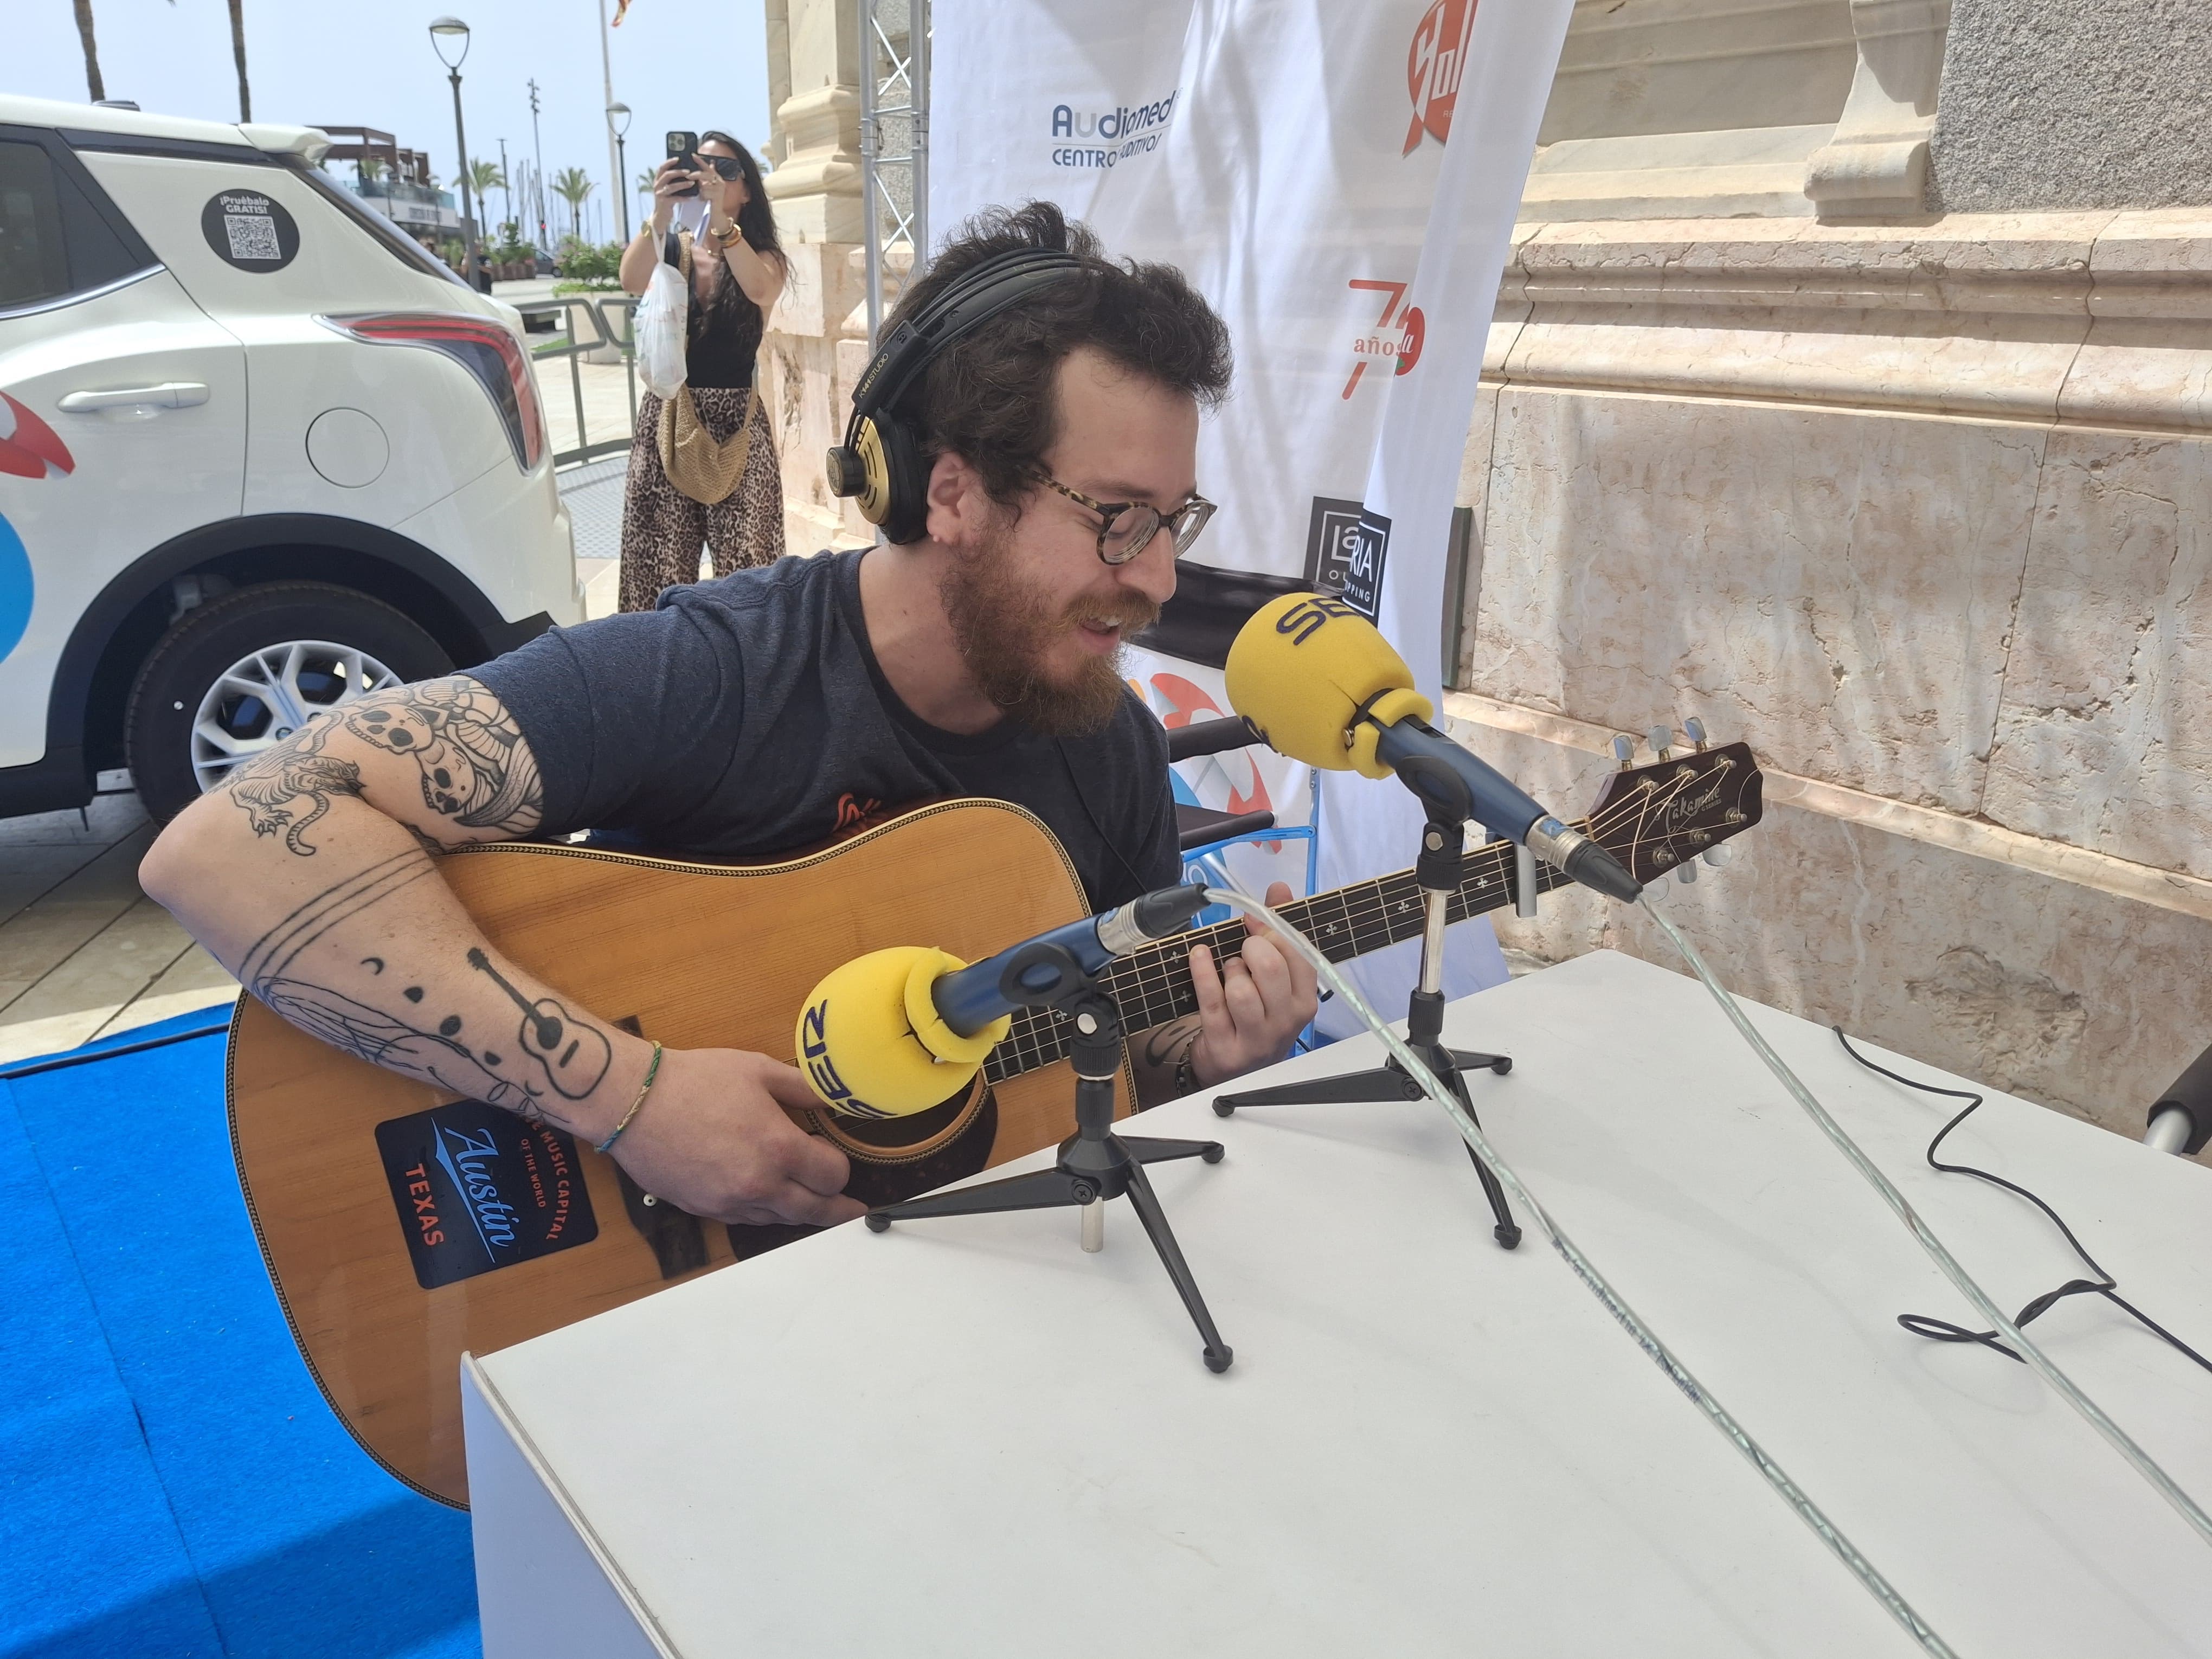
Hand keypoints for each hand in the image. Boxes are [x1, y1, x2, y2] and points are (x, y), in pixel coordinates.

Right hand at [607, 1046, 865, 1227]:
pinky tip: (766, 1199)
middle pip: (813, 1211)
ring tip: (813, 1206)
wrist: (632, 1102)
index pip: (833, 1177)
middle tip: (852, 1211)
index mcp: (779, 1149)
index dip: (840, 1168)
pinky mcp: (703, 1209)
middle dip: (837, 1210)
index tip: (835, 1156)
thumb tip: (832, 1098)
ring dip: (798, 1211)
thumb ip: (802, 1087)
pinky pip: (745, 1220)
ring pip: (778, 1219)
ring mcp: (729, 1203)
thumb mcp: (759, 1070)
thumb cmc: (695, 1080)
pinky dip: (763, 1212)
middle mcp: (759, 1185)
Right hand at [649, 158, 692, 229]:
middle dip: (678, 172)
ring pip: (672, 186)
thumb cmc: (667, 200)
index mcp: (658, 180)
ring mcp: (660, 194)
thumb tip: (686, 172)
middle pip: (667, 175)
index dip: (669, 162)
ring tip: (692, 183)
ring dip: (683, 184)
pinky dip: (684, 198)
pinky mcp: (664, 203)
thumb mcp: (668, 189)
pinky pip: (675, 199)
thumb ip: (673, 181)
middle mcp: (657, 186)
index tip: (678, 158)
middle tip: (689, 171)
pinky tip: (691, 198)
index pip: (662, 167)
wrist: (661, 216)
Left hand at [1185, 881, 1318, 1086]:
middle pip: (1271, 967)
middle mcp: (1287, 1021)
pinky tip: (1198, 956)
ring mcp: (1257, 1037)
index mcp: (1305, 1000)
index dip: (1273, 929)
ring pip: (1241, 988)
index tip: (1255, 917)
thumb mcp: (1275, 977)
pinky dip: (1202, 972)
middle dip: (1251, 947)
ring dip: (1229, 970)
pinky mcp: (1226, 1046)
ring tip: (1230, 972)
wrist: (1234, 1065)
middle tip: (1243, 949)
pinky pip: (1211, 1001)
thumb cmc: (1257, 1012)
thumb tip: (1279, 888)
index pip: (1299, 954)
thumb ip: (1278, 930)